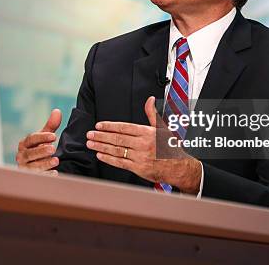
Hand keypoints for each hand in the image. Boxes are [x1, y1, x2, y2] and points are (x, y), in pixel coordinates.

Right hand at [16, 109, 60, 174]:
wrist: (34, 167)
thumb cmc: (39, 149)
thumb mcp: (44, 137)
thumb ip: (51, 126)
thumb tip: (57, 111)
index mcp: (24, 144)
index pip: (31, 139)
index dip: (42, 137)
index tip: (54, 136)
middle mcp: (21, 156)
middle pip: (30, 153)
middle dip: (41, 151)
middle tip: (53, 149)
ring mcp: (24, 168)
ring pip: (32, 166)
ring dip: (44, 163)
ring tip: (56, 160)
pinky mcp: (29, 178)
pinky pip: (37, 177)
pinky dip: (46, 175)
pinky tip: (55, 173)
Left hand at [86, 96, 200, 193]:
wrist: (179, 167)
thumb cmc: (169, 147)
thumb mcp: (163, 128)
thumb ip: (152, 114)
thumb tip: (150, 100)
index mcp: (147, 132)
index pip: (124, 127)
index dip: (110, 126)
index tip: (99, 126)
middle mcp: (143, 144)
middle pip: (118, 138)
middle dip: (101, 136)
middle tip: (90, 134)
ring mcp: (140, 157)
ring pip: (117, 150)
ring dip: (101, 146)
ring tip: (91, 144)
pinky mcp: (139, 168)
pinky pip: (120, 162)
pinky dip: (109, 159)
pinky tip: (100, 155)